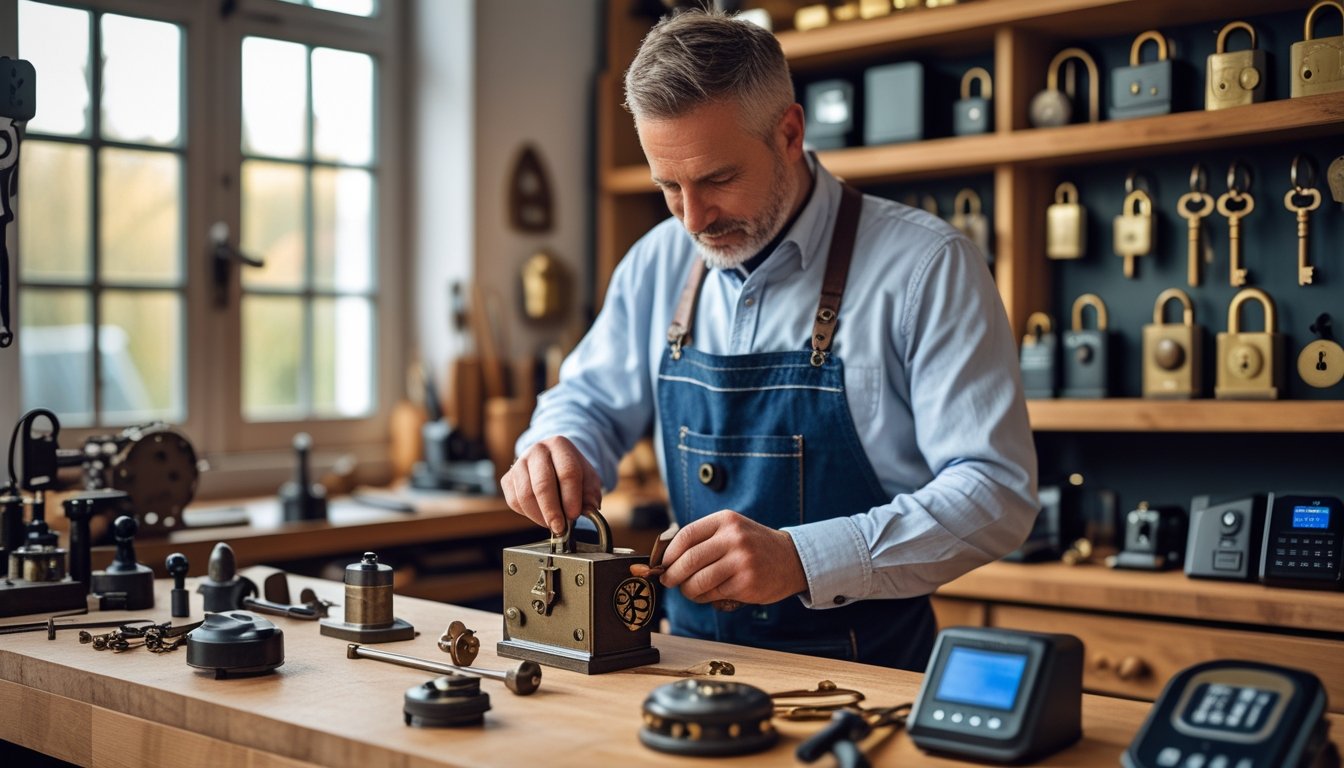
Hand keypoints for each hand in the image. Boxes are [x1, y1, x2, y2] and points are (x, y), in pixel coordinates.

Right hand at [500, 436, 601, 534]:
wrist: (551, 464)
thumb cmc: (571, 473)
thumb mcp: (588, 478)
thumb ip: (591, 494)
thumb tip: (590, 509)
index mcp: (560, 445)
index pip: (567, 472)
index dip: (571, 497)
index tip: (574, 515)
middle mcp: (537, 450)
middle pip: (542, 484)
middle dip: (552, 511)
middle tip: (560, 528)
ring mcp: (519, 463)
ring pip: (525, 495)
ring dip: (540, 516)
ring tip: (553, 524)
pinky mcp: (507, 479)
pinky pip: (514, 501)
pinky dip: (528, 515)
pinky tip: (541, 516)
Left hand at [658, 510, 807, 604]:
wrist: (792, 559)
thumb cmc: (754, 546)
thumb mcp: (732, 530)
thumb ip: (704, 538)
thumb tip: (666, 558)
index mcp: (726, 520)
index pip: (687, 535)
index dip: (669, 553)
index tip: (663, 563)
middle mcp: (734, 538)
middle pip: (689, 559)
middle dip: (672, 574)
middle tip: (668, 581)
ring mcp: (742, 561)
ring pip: (699, 580)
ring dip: (687, 590)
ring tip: (688, 590)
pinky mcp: (746, 583)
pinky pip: (714, 593)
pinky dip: (704, 597)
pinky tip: (708, 594)